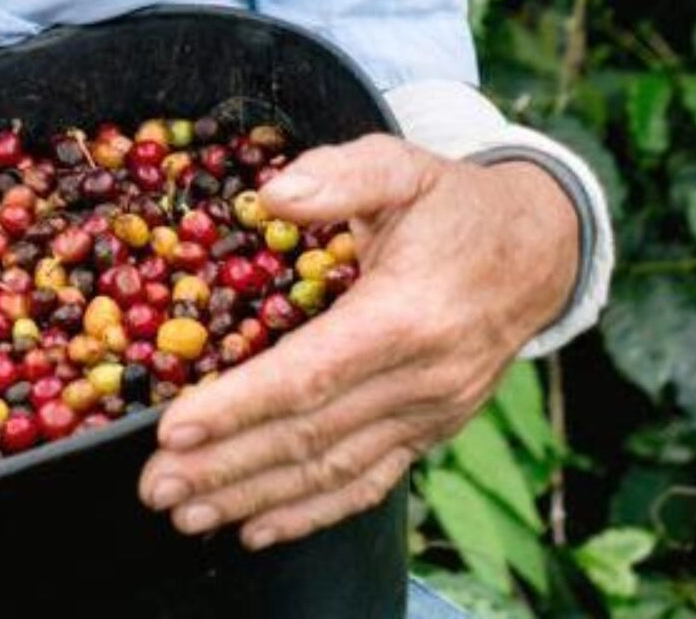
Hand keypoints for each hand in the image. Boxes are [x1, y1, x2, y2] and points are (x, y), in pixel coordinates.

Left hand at [134, 137, 575, 549]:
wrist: (539, 251)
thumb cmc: (455, 206)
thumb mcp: (402, 166)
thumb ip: (339, 176)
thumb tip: (271, 195)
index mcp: (405, 315)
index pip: (309, 375)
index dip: (240, 406)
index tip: (176, 429)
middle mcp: (421, 378)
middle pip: (311, 435)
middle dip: (228, 465)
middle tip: (156, 485)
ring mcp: (429, 412)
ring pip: (333, 469)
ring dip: (255, 497)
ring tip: (187, 512)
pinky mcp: (430, 431)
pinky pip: (369, 482)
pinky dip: (312, 512)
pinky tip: (257, 528)